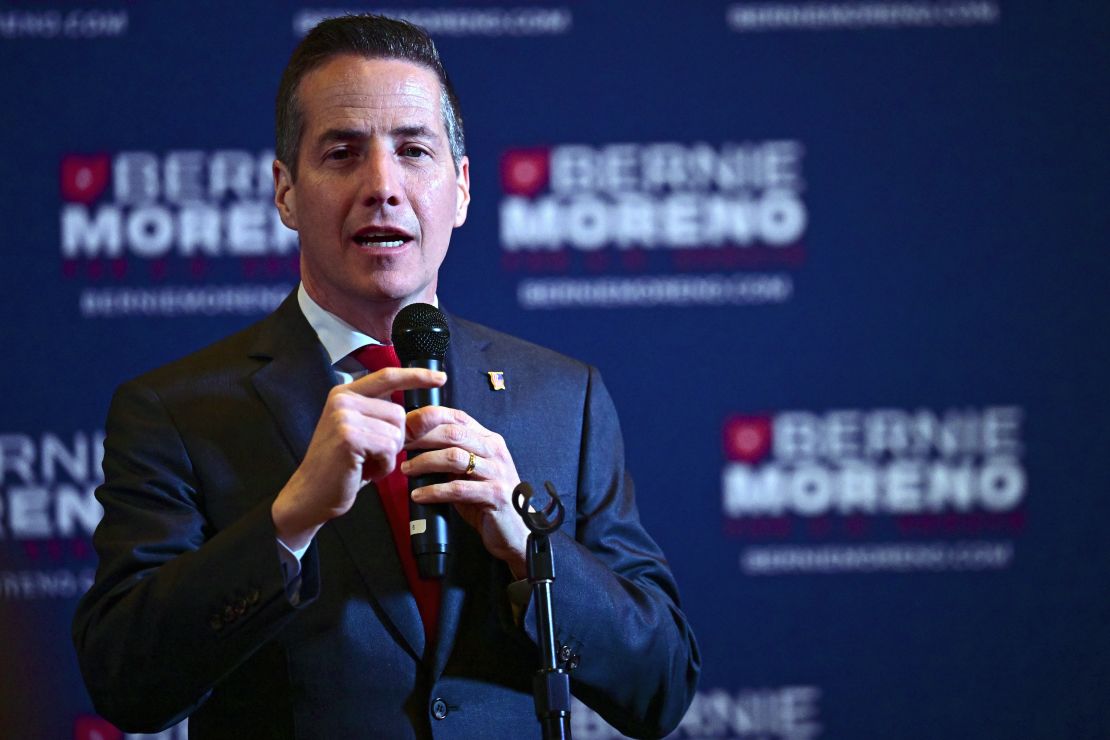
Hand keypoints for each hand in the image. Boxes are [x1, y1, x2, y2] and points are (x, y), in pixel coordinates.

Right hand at [271, 367, 446, 550]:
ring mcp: (343, 417)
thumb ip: (394, 422)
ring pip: (396, 432)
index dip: (416, 376)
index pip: (387, 376)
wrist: (311, 494)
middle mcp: (342, 400)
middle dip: (394, 439)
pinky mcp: (349, 437)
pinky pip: (389, 449)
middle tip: (371, 455)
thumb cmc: (342, 466)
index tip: (440, 378)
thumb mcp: (368, 436)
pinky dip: (384, 466)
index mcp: (345, 394)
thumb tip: (432, 414)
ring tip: (365, 463)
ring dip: (388, 455)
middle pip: (398, 413)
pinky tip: (365, 470)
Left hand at [402, 406, 529, 577]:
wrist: (517, 530)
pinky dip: (434, 491)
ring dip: (424, 462)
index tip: (405, 425)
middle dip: (421, 438)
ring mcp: (497, 472)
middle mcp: (495, 451)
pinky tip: (419, 495)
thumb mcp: (471, 472)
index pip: (457, 418)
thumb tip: (416, 446)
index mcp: (489, 440)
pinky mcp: (494, 495)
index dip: (429, 418)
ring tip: (406, 470)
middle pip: (453, 433)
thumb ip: (452, 456)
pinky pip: (458, 488)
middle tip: (399, 446)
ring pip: (454, 457)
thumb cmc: (488, 500)